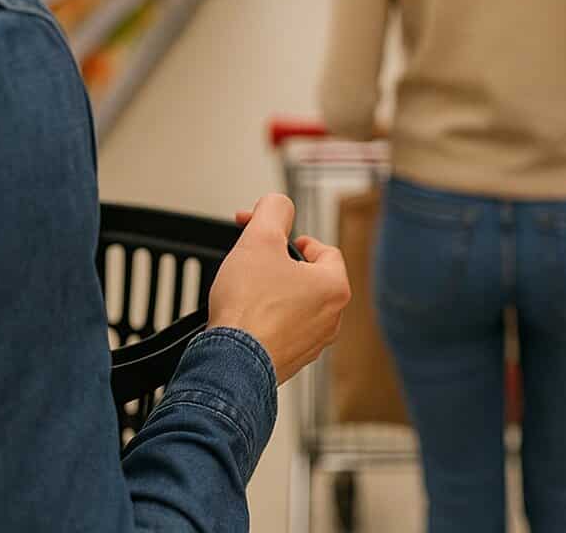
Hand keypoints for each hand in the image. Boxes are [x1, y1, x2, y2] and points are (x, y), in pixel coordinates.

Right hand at [209, 194, 350, 384]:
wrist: (231, 362)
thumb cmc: (249, 307)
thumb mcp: (260, 238)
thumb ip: (273, 210)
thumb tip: (279, 204)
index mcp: (334, 287)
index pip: (324, 250)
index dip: (295, 238)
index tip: (274, 239)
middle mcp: (331, 318)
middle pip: (309, 278)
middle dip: (280, 265)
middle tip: (255, 261)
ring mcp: (312, 343)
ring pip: (296, 305)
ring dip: (273, 293)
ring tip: (247, 289)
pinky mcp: (290, 360)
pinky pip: (282, 330)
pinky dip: (266, 320)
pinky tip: (244, 317)